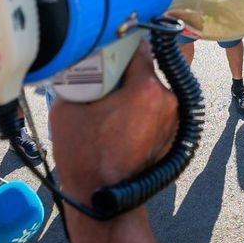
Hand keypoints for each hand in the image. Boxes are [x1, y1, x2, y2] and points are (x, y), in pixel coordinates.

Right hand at [50, 44, 178, 198]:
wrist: (102, 198)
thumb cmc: (84, 155)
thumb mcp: (69, 106)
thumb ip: (77, 75)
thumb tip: (78, 58)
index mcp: (146, 89)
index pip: (136, 47)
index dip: (117, 44)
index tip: (102, 48)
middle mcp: (168, 99)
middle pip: (145, 68)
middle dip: (123, 69)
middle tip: (100, 78)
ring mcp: (174, 117)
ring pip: (150, 87)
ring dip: (132, 89)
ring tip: (108, 102)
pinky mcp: (174, 132)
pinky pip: (155, 107)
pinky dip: (139, 107)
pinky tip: (119, 119)